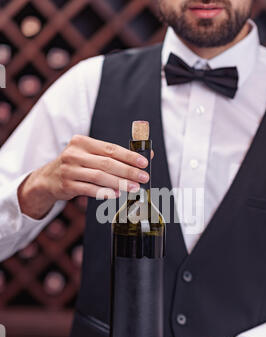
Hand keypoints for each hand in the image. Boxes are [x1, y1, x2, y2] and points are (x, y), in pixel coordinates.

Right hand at [18, 135, 153, 218]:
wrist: (49, 178)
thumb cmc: (76, 165)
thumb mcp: (89, 155)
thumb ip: (113, 156)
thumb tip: (144, 156)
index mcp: (82, 142)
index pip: (110, 148)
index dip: (129, 156)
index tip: (144, 162)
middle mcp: (74, 154)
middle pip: (107, 163)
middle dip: (128, 171)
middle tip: (143, 177)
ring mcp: (69, 170)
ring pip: (99, 176)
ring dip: (119, 183)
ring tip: (133, 188)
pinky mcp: (67, 185)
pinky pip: (89, 189)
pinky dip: (104, 192)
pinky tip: (116, 194)